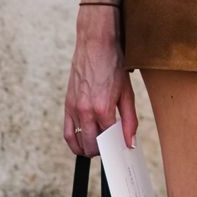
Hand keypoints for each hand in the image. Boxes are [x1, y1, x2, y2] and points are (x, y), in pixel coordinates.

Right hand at [63, 11, 138, 153]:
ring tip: (98, 148)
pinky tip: (83, 141)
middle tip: (111, 149)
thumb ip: (129, 120)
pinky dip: (74, 141)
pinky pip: (67, 131)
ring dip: (87, 150)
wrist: (95, 45)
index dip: (116, 147)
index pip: (109, 140)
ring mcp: (74, 108)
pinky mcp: (67, 104)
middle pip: (91, 145)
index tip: (122, 150)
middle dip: (102, 152)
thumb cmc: (113, 65)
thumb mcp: (127, 93)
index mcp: (103, 108)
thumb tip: (129, 142)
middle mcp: (85, 111)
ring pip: (77, 142)